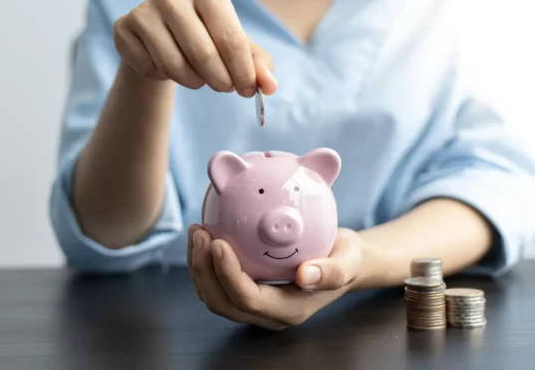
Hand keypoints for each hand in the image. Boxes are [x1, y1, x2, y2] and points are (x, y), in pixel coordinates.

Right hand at [112, 0, 277, 96]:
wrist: (159, 39)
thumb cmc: (205, 41)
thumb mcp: (234, 50)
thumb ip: (257, 66)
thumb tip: (270, 86)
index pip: (231, 39)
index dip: (243, 72)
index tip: (248, 90)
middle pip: (203, 54)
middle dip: (219, 80)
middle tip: (224, 88)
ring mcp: (144, 11)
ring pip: (174, 65)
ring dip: (192, 82)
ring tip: (198, 78)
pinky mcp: (124, 29)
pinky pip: (149, 68)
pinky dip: (162, 77)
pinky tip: (166, 66)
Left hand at [186, 225, 363, 330]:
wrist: (341, 259)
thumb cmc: (344, 256)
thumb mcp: (349, 260)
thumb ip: (333, 271)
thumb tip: (305, 276)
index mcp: (289, 311)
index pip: (248, 299)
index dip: (227, 274)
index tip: (218, 241)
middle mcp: (267, 314)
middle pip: (222, 302)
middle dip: (203, 270)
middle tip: (200, 232)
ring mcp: (254, 307)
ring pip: (214, 296)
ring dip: (198, 265)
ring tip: (197, 230)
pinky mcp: (245, 293)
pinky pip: (216, 283)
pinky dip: (205, 262)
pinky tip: (205, 232)